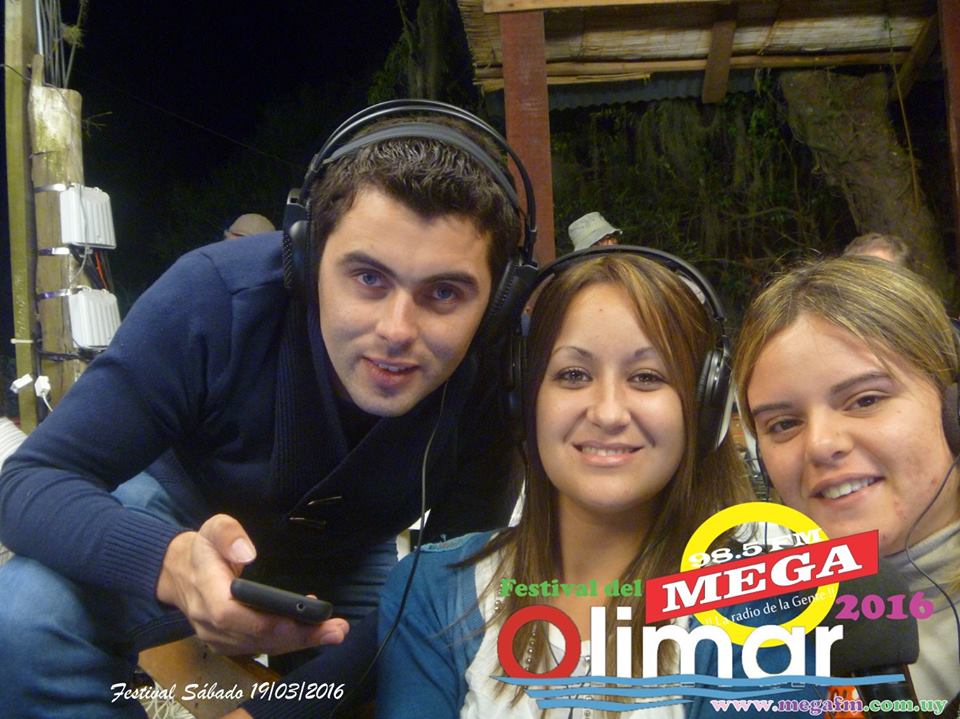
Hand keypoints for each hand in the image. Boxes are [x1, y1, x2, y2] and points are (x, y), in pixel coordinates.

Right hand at [156, 513, 348, 654]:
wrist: (180, 573)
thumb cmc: (204, 548)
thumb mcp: (214, 528)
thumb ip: (229, 535)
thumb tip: (248, 553)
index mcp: (205, 592)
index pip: (230, 615)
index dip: (264, 621)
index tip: (297, 619)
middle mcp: (209, 622)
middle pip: (254, 636)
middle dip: (296, 636)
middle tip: (335, 629)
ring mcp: (217, 637)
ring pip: (260, 646)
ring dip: (299, 642)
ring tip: (333, 632)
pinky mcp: (228, 643)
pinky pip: (259, 648)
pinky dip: (288, 643)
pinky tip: (314, 634)